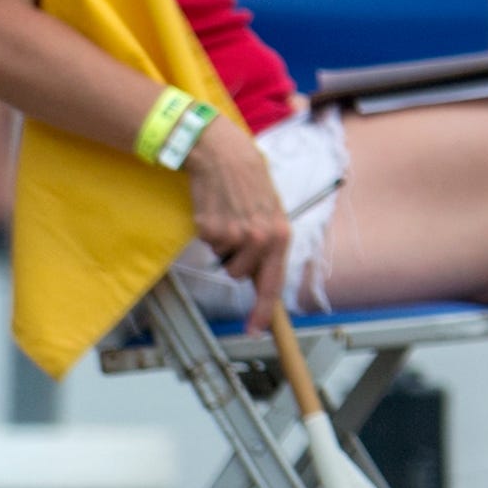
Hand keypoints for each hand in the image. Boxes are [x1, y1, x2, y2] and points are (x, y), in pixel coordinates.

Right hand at [184, 116, 287, 294]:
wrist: (224, 155)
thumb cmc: (250, 184)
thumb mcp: (271, 213)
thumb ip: (270, 245)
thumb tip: (261, 278)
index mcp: (281, 236)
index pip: (272, 282)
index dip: (262, 311)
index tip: (255, 331)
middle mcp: (261, 239)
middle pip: (240, 275)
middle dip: (234, 261)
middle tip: (236, 231)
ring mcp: (234, 235)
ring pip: (222, 261)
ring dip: (222, 245)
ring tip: (228, 217)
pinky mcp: (210, 229)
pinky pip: (207, 243)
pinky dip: (208, 231)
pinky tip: (215, 209)